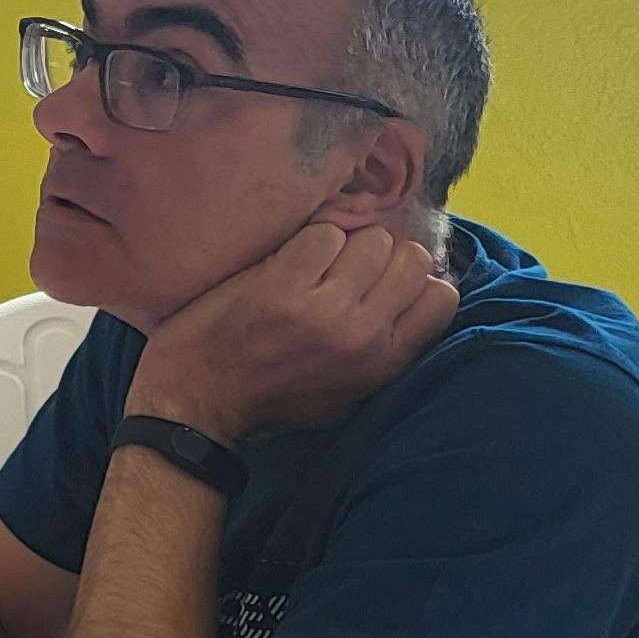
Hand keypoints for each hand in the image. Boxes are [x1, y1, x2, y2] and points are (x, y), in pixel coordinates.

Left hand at [129, 222, 459, 443]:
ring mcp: (323, 306)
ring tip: (315, 266)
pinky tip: (287, 261)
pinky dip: (307, 239)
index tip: (389, 279)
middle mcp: (363, 333)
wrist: (195, 405)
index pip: (443, 297)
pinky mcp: (281, 283)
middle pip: (410, 258)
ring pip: (370, 238)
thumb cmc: (271, 399)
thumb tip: (420, 295)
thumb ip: (387, 349)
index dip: (418, 279)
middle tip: (348, 267)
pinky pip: (321, 232)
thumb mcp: (347, 393)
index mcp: (385, 363)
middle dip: (383, 255)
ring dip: (344, 243)